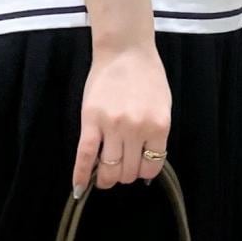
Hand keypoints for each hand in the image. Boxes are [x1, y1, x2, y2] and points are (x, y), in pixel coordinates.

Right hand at [74, 40, 170, 191]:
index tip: (137, 168)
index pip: (151, 166)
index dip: (143, 172)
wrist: (125, 51)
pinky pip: (85, 154)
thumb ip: (156, 134)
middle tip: (120, 169)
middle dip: (125, 175)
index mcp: (158, 127)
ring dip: (107, 178)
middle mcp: (136, 130)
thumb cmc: (147, 77)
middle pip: (128, 171)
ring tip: (104, 176)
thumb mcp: (162, 107)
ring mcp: (112, 126)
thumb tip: (146, 163)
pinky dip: (81, 174)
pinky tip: (78, 188)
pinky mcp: (91, 121)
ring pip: (109, 168)